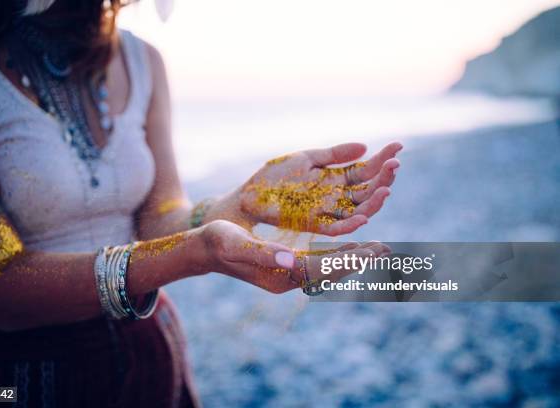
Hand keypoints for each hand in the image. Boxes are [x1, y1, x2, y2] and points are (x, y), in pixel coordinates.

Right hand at [198, 220, 389, 293]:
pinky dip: (337, 255)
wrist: (204, 249)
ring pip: (327, 268)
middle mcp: (287, 279)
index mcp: (278, 276)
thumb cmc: (217, 242)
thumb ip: (262, 252)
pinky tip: (351, 247)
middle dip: (358, 261)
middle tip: (387, 250)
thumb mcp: (236, 243)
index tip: (372, 252)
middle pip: (330, 273)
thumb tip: (290, 258)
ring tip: (378, 248)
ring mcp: (287, 274)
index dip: (347, 261)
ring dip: (352, 259)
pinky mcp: (286, 266)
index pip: (321, 271)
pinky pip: (318, 262)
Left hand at [231, 142, 401, 235]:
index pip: (366, 170)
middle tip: (395, 164)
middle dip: (383, 178)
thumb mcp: (308, 158)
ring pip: (358, 210)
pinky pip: (337, 227)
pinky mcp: (313, 224)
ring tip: (387, 188)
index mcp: (336, 179)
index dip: (383, 159)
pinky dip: (352, 224)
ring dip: (374, 202)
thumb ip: (335, 154)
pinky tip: (365, 216)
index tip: (399, 146)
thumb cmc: (275, 177)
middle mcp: (336, 197)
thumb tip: (365, 146)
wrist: (249, 194)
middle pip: (367, 190)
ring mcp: (327, 211)